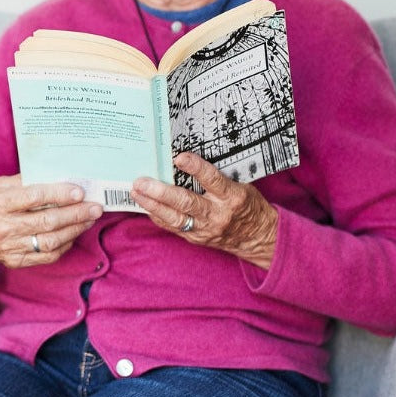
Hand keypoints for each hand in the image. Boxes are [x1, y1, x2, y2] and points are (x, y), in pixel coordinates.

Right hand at [0, 176, 102, 288]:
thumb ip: (25, 181)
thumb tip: (59, 176)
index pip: (34, 197)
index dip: (60, 194)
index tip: (80, 191)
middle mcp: (1, 227)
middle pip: (47, 221)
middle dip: (76, 213)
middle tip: (95, 206)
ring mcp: (8, 247)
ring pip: (51, 240)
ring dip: (76, 229)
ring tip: (90, 218)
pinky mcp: (15, 261)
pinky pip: (48, 255)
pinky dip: (65, 244)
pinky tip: (74, 232)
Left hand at [131, 152, 278, 268]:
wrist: (258, 238)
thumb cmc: (248, 206)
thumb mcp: (241, 186)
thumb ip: (217, 178)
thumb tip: (187, 161)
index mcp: (232, 197)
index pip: (212, 180)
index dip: (195, 168)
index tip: (179, 157)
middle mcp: (217, 214)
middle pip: (186, 203)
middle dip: (161, 192)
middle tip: (141, 182)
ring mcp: (206, 229)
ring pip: (175, 218)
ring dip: (153, 205)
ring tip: (136, 193)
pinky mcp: (197, 238)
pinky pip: (174, 227)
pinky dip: (158, 216)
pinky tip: (146, 206)